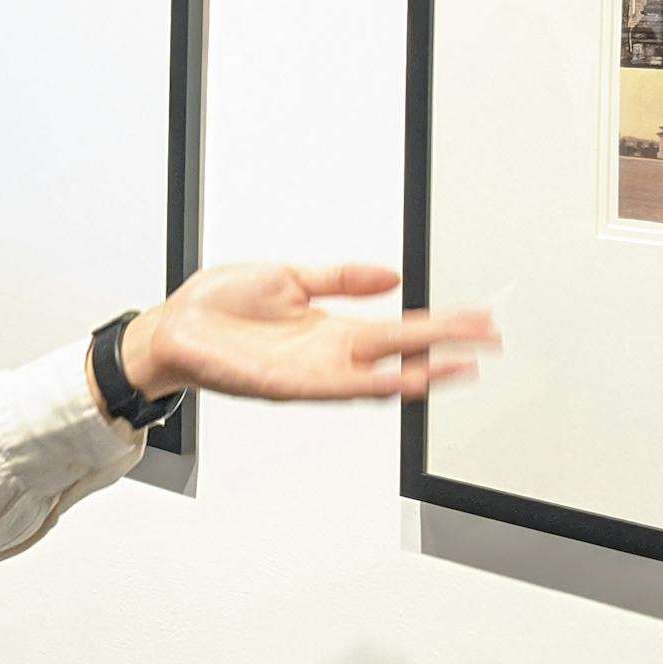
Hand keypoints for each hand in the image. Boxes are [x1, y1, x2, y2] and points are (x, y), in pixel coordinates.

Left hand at [124, 263, 495, 402]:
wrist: (171, 329)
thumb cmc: (220, 306)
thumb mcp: (289, 275)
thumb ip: (340, 277)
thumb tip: (391, 275)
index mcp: (332, 327)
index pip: (400, 327)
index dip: (442, 323)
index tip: (479, 316)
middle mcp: (329, 354)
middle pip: (402, 350)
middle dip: (448, 345)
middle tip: (491, 339)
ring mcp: (311, 373)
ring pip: (380, 377)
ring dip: (422, 373)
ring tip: (461, 366)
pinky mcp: (287, 384)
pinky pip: (338, 387)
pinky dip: (373, 384)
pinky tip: (402, 380)